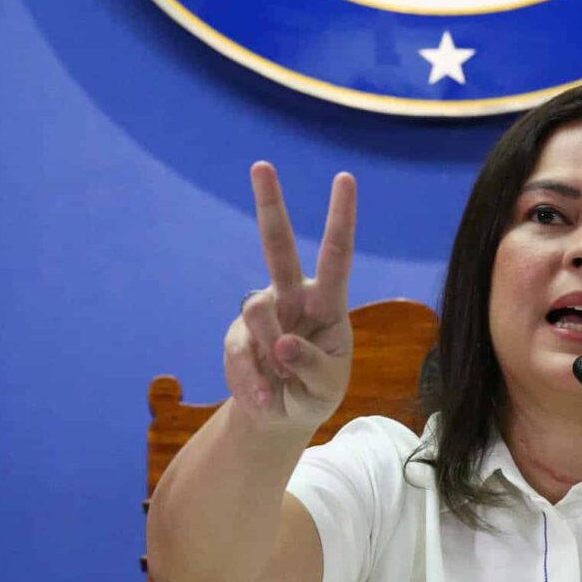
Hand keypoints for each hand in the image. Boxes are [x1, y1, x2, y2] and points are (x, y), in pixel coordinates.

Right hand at [224, 162, 355, 432]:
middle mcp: (293, 297)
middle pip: (277, 245)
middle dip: (269, 205)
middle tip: (262, 165)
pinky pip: (239, 352)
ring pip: (257, 313)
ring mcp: (262, 313)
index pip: (336, 255)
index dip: (340, 218)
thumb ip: (311, 366)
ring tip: (279, 385)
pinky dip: (252, 381)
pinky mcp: (237, 336)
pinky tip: (264, 399)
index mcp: (328, 302)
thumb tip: (281, 344)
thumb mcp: (326, 387)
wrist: (281, 416)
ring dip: (268, 352)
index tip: (345, 178)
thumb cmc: (315, 392)